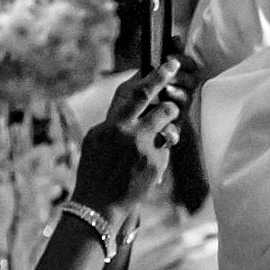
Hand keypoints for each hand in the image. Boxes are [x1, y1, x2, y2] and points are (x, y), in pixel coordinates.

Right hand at [71, 59, 185, 218]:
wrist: (99, 204)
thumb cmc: (95, 171)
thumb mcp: (96, 142)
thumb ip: (113, 124)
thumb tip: (129, 107)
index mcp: (110, 124)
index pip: (132, 94)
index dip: (150, 77)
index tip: (162, 65)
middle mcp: (126, 131)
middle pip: (152, 98)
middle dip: (164, 78)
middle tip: (175, 65)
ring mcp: (143, 146)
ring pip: (166, 118)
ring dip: (170, 113)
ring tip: (169, 113)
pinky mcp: (155, 162)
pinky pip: (166, 145)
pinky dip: (161, 146)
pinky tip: (150, 157)